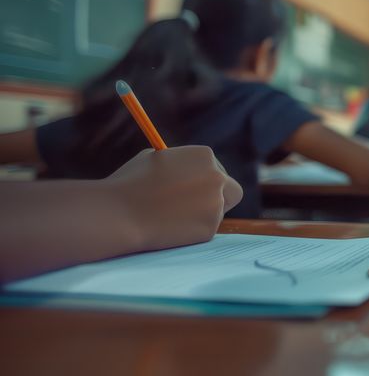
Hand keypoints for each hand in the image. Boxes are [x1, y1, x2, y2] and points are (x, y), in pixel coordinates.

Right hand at [105, 146, 242, 250]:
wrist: (119, 214)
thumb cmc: (129, 184)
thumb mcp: (154, 160)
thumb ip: (178, 164)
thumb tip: (187, 169)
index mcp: (204, 156)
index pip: (217, 169)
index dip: (206, 181)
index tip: (196, 189)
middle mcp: (217, 178)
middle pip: (232, 191)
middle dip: (221, 199)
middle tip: (202, 207)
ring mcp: (216, 204)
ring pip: (217, 213)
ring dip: (202, 216)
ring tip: (170, 218)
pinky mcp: (209, 229)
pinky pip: (204, 229)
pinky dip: (191, 231)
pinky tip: (169, 228)